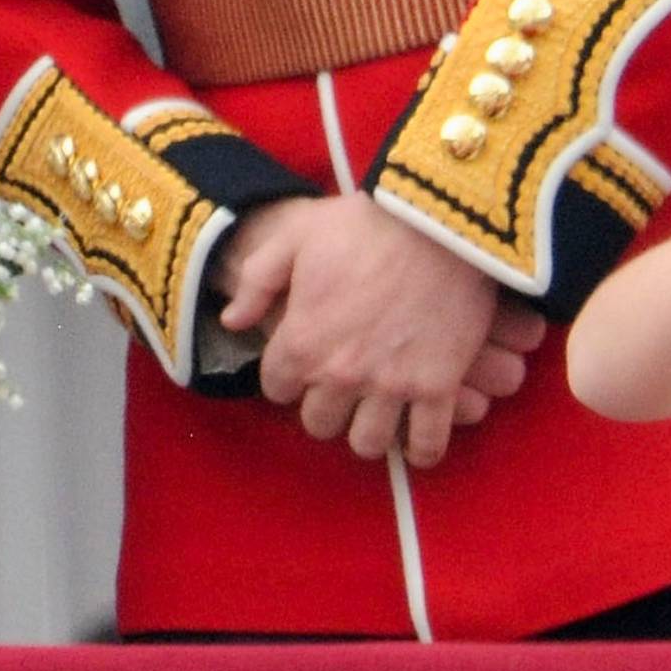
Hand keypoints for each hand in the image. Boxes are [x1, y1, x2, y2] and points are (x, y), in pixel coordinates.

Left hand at [212, 194, 545, 468]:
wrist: (437, 221)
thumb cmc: (363, 225)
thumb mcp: (296, 237)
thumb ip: (257, 280)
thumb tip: (231, 321)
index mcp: (303, 341)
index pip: (277, 389)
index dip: (286, 376)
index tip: (301, 363)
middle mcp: (342, 374)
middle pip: (319, 423)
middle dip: (323, 407)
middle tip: (338, 387)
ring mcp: (392, 385)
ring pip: (367, 443)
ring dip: (366, 431)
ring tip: (373, 411)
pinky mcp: (438, 387)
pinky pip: (425, 445)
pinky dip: (420, 448)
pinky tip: (415, 432)